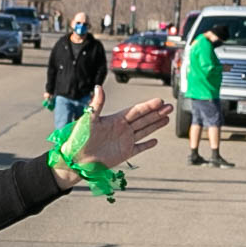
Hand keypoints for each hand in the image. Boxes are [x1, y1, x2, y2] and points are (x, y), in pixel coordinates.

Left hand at [54, 86, 168, 189]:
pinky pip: (139, 148)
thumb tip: (98, 86)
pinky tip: (155, 141)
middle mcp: (122, 129)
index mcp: (115, 120)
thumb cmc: (79, 138)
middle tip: (170, 106)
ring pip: (144, 131)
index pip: (136, 110)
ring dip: (156, 125)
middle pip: (143, 119)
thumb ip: (97, 104)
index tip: (160, 100)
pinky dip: (147, 145)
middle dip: (157, 113)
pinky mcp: (124, 153)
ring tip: (168, 118)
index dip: (148, 106)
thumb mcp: (88, 119)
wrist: (75, 160)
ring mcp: (124, 141)